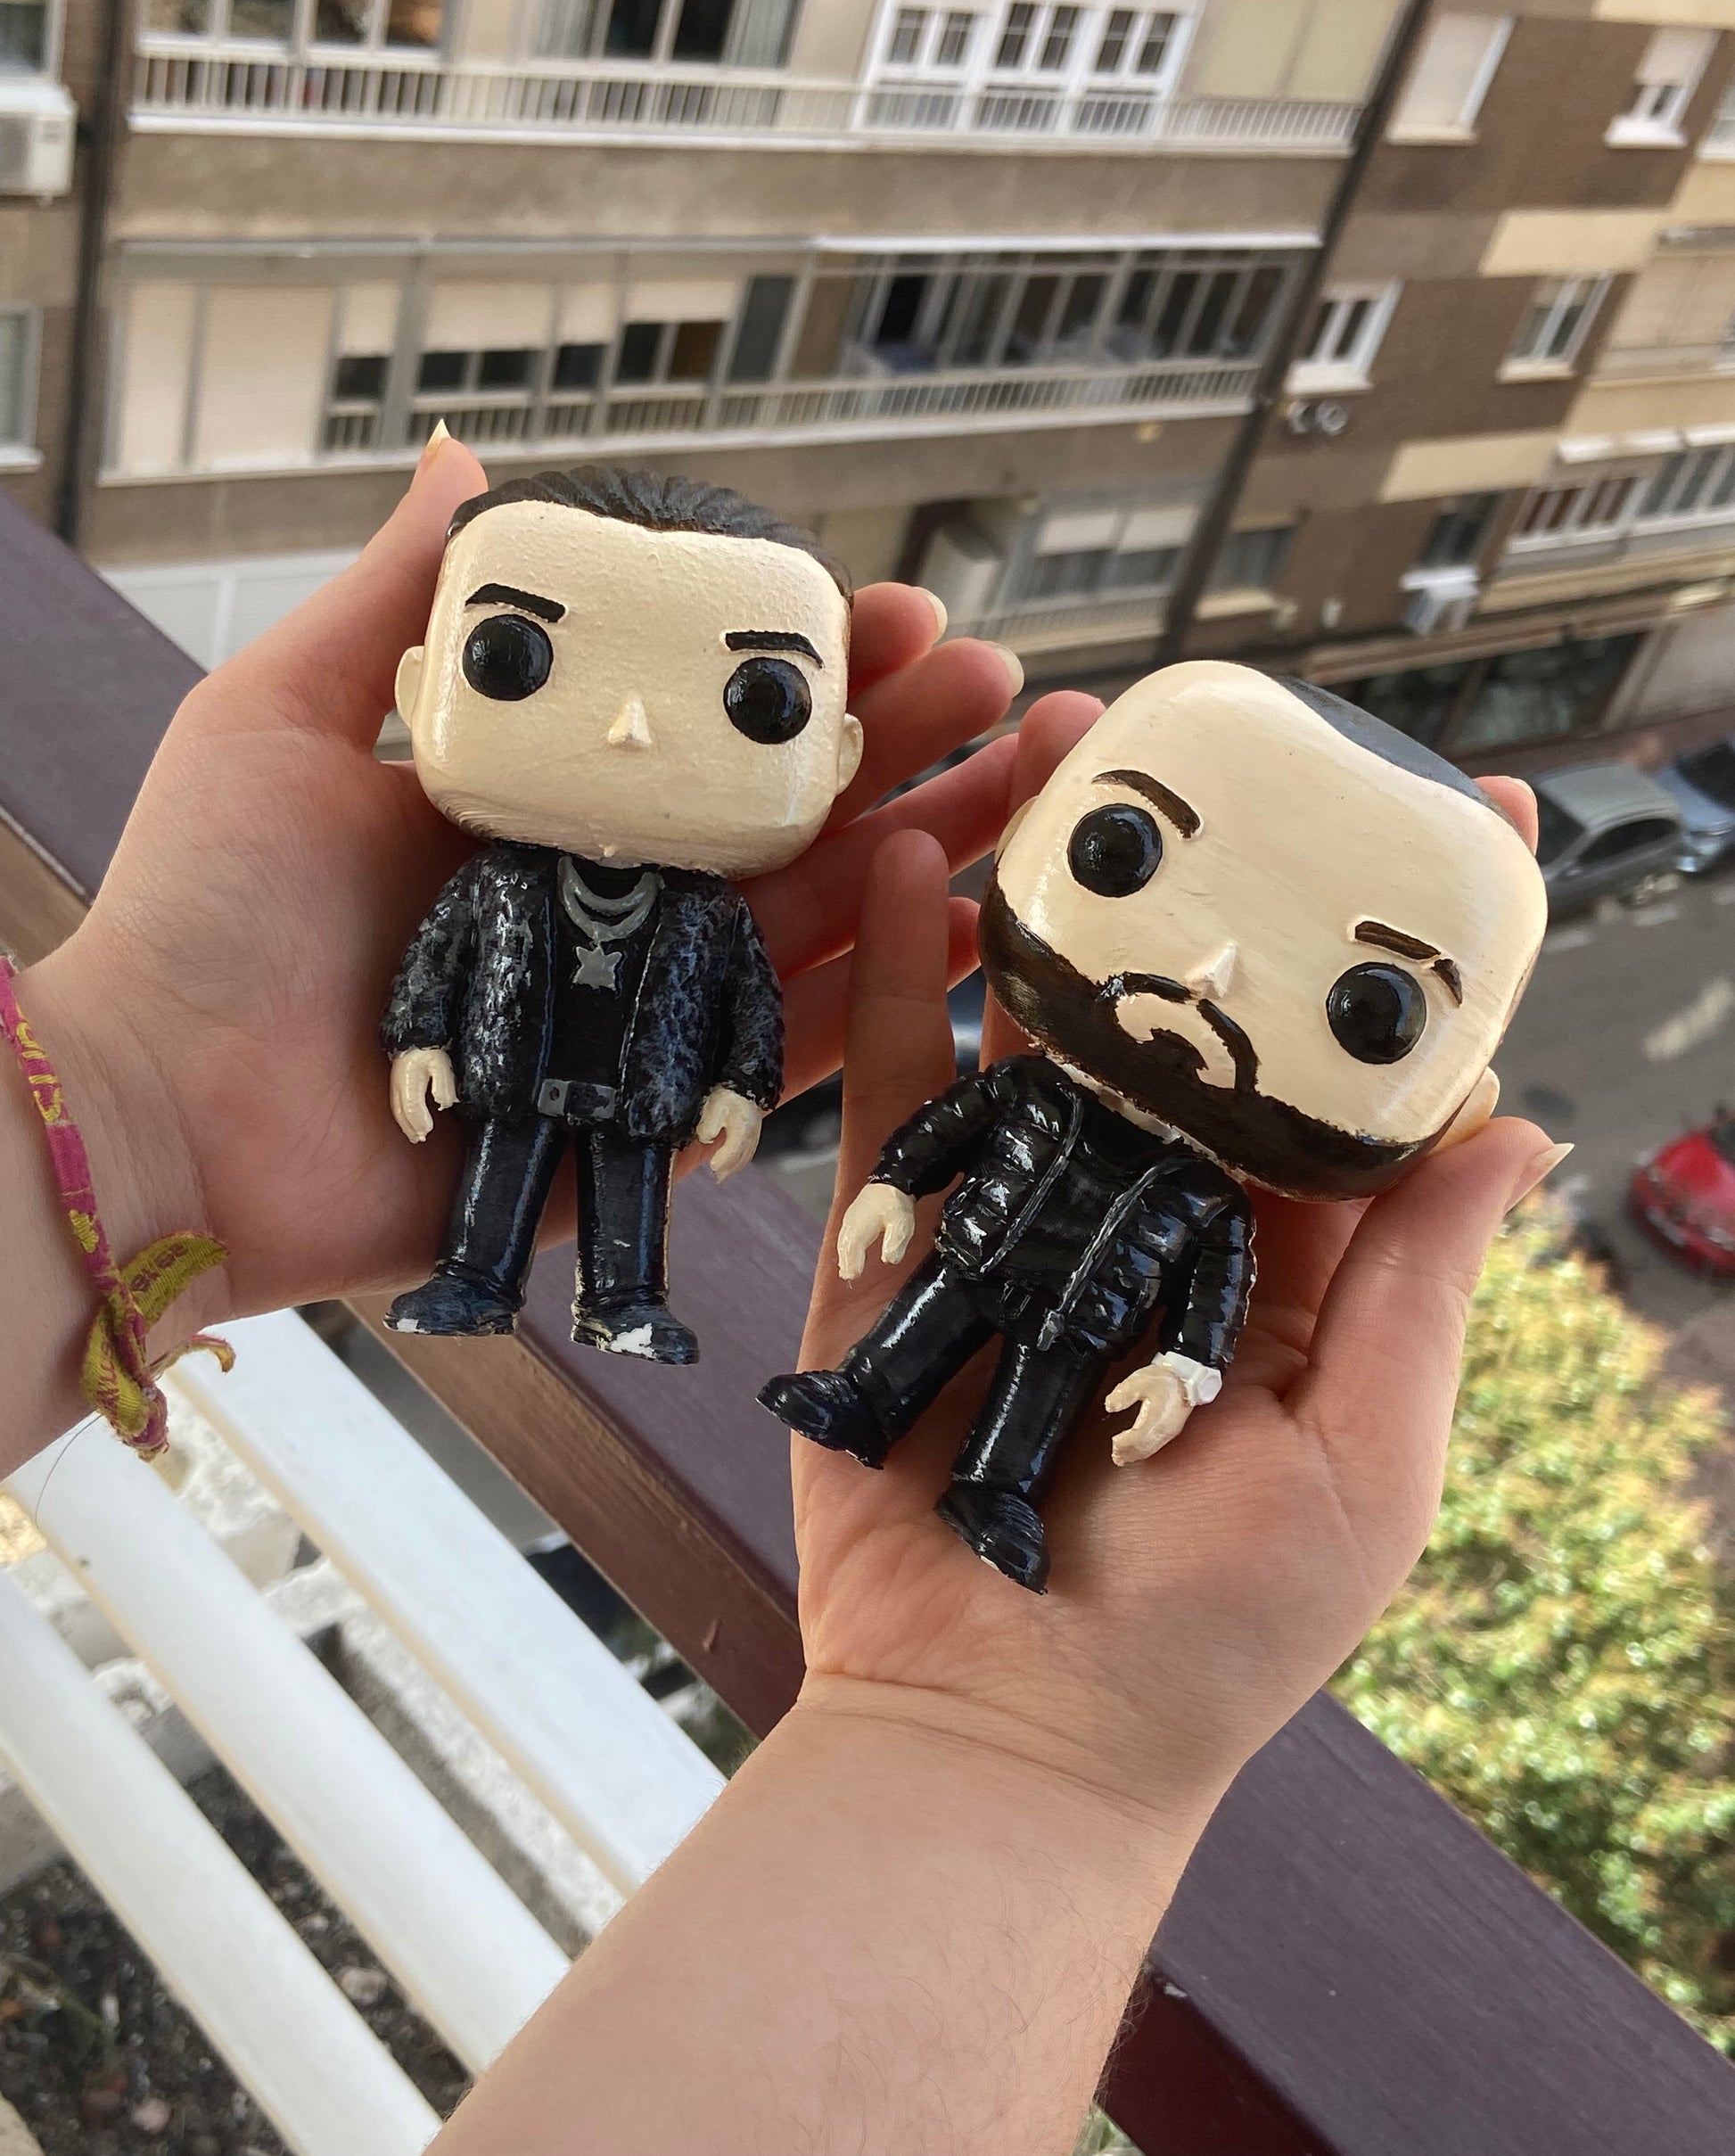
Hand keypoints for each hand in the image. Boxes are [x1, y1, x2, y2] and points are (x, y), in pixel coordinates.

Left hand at [9, 434, 1022, 1440]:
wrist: (169, 1116)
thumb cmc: (205, 912)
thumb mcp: (284, 718)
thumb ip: (399, 600)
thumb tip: (465, 457)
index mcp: (549, 798)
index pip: (709, 716)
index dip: (808, 664)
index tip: (899, 610)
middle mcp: (613, 895)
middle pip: (797, 809)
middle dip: (917, 744)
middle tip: (1019, 688)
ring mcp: (642, 1005)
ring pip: (826, 916)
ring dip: (943, 847)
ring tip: (1045, 780)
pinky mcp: (654, 1112)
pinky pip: (795, 1049)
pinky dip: (890, 989)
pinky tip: (973, 923)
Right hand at [388, 1047, 456, 1143]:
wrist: (414, 1034)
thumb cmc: (429, 1050)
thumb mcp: (442, 1065)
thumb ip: (444, 1086)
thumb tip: (444, 1105)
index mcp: (409, 1082)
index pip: (412, 1107)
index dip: (419, 1121)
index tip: (428, 1130)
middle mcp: (398, 1086)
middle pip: (401, 1113)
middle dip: (410, 1127)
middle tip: (420, 1139)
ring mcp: (394, 1085)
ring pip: (396, 1110)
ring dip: (405, 1125)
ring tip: (414, 1136)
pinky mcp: (394, 1083)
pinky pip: (395, 1105)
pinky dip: (401, 1117)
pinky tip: (408, 1121)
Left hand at [693, 1085, 763, 1181]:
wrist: (747, 1081)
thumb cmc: (730, 1093)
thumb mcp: (714, 1107)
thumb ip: (707, 1126)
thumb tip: (706, 1139)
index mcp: (741, 1130)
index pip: (732, 1152)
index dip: (722, 1161)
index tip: (711, 1166)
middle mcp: (751, 1135)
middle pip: (741, 1158)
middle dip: (729, 1169)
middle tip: (717, 1177)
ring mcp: (755, 1133)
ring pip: (747, 1155)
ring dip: (735, 1166)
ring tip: (725, 1173)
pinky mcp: (756, 1130)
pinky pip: (750, 1149)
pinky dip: (742, 1158)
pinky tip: (736, 1159)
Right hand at [786, 719, 1556, 1850]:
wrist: (1002, 1726)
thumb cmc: (1208, 1636)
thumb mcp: (1360, 1461)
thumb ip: (1412, 1284)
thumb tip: (1510, 1122)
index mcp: (1290, 1262)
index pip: (1360, 1077)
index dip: (1410, 953)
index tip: (1469, 819)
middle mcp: (1162, 1213)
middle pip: (1196, 1010)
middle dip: (1218, 874)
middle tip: (1232, 738)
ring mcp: (1030, 1211)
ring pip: (1050, 1014)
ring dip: (1060, 885)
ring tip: (1071, 749)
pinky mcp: (907, 1233)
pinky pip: (907, 1081)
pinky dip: (905, 970)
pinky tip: (911, 863)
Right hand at [835, 1181, 915, 1280]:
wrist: (892, 1179)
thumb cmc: (896, 1202)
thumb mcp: (902, 1224)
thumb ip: (894, 1242)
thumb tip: (888, 1260)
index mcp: (860, 1226)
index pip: (853, 1249)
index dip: (852, 1264)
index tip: (853, 1277)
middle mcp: (850, 1223)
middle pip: (844, 1247)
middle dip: (846, 1262)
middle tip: (848, 1277)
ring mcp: (849, 1218)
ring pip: (843, 1241)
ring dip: (844, 1255)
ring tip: (846, 1270)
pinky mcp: (852, 1215)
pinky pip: (845, 1235)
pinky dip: (845, 1246)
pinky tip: (849, 1251)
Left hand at [1104, 1352, 1219, 1466]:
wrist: (1187, 1378)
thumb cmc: (1166, 1379)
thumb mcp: (1139, 1381)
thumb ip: (1123, 1394)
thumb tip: (1110, 1405)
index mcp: (1155, 1419)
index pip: (1136, 1439)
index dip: (1123, 1444)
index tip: (1113, 1442)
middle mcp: (1164, 1429)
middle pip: (1143, 1448)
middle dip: (1128, 1453)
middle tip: (1115, 1456)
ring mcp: (1170, 1431)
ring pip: (1150, 1449)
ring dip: (1136, 1455)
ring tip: (1123, 1457)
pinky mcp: (1172, 1430)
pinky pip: (1156, 1446)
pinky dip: (1145, 1451)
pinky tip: (1140, 1449)